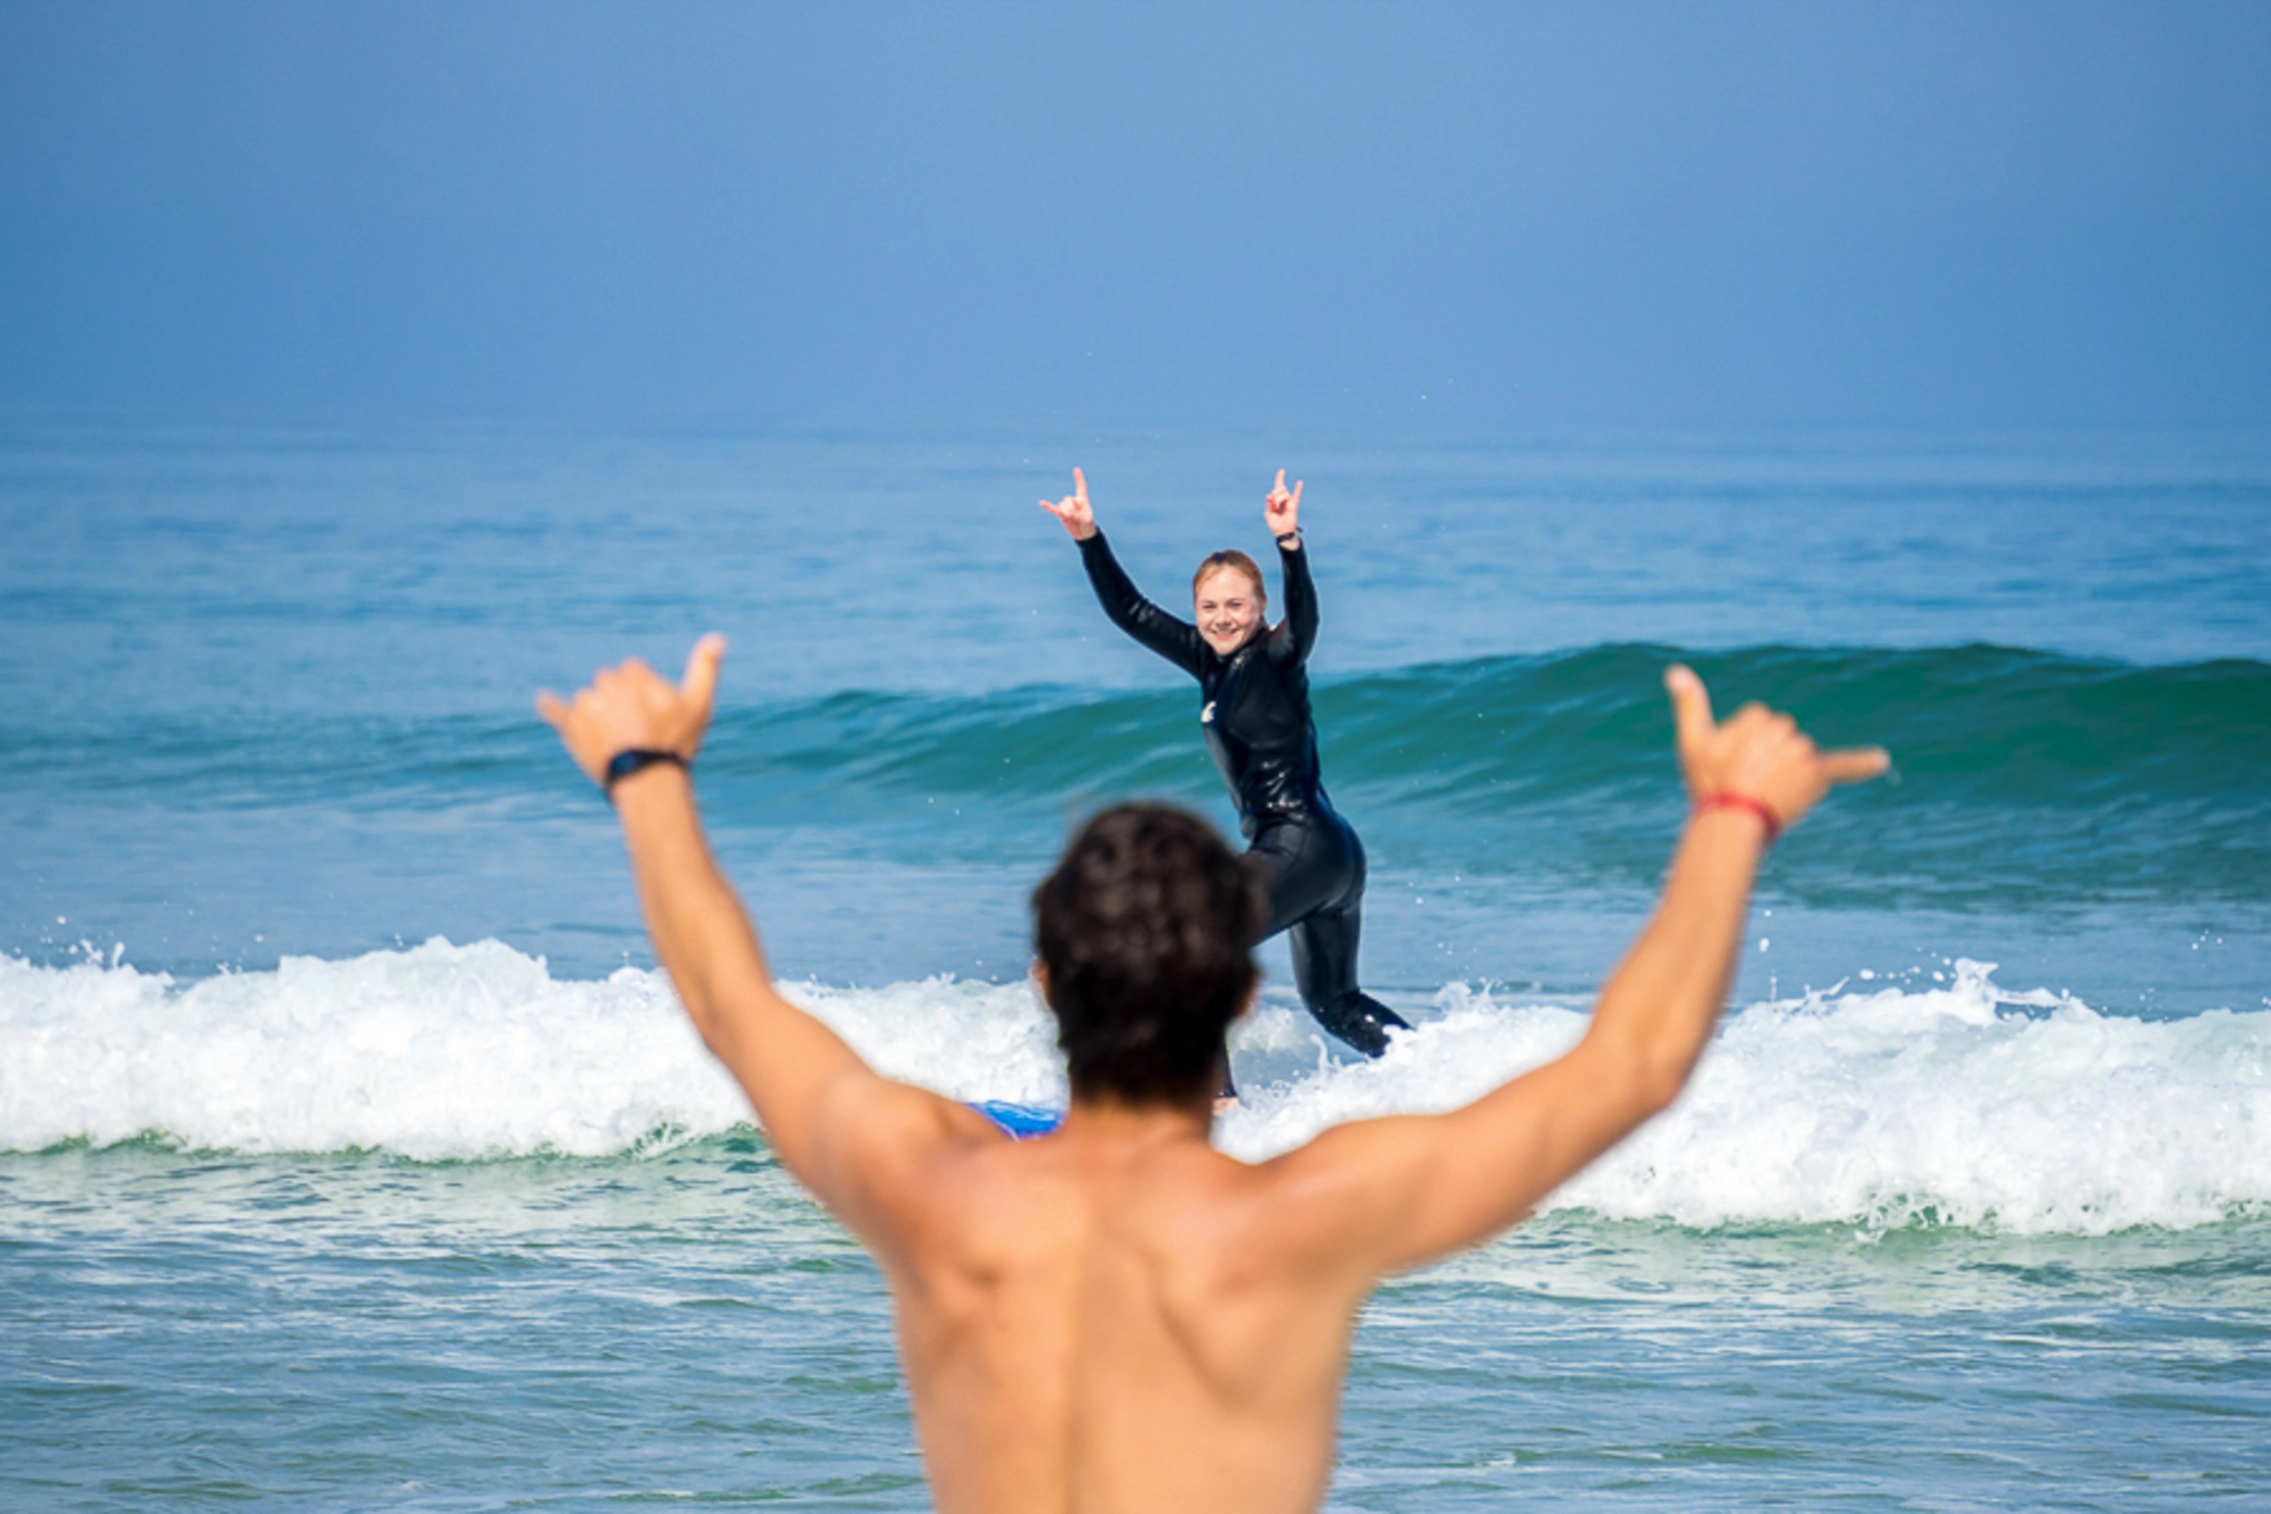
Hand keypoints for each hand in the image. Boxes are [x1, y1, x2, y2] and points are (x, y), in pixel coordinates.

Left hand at [539, 634, 725, 786]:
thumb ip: (705, 668)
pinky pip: (556, 712)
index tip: (655, 713)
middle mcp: (606, 684)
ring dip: (599, 713)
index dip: (645, 692)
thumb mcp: (699, 704)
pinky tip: (544, 702)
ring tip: (617, 740)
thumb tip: (718, 637)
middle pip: (610, 683)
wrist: (646, 777)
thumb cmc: (675, 742)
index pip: (634, 672)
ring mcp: (587, 706)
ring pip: (591, 700)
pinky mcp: (572, 727)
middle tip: (637, 728)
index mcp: (633, 674)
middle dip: (621, 700)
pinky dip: (550, 707)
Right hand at [1039, 467, 1097, 539]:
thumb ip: (1077, 515)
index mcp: (1082, 500)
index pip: (1080, 487)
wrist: (1083, 534)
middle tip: (1078, 517)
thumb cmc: (1088, 525)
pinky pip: (1053, 509)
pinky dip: (1048, 506)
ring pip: (1062, 505)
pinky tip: (1041, 503)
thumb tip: (1067, 514)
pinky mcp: (1061, 514)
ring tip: (1073, 519)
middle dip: (1072, 509)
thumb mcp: (1087, 520)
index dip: (1079, 478)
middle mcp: (1073, 501)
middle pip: (1068, 499)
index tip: (1076, 469)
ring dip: (1067, 513)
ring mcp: (1066, 507)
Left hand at [1264, 469, 1301, 538]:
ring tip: (1277, 507)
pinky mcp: (1293, 505)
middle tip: (1273, 504)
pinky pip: (1296, 495)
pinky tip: (1299, 482)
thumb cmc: (1275, 525)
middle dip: (1274, 495)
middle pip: (1278, 489)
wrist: (1283, 532)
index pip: (1277, 487)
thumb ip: (1268, 505)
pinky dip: (1298, 489)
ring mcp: (1288, 501)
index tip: (1281, 471)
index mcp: (1275, 500)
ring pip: (1283, 492)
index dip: (1279, 478)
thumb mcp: (1268, 514)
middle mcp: (1282, 499)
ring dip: (1278, 499)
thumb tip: (1269, 496)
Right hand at [1665, 664, 1886, 834]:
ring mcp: (1801, 753)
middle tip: (1746, 781)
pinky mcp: (1816, 776)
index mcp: (1758, 717)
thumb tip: (1675, 670)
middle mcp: (1785, 730)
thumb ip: (1689, 703)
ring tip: (1765, 792)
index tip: (1730, 765)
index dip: (1743, 747)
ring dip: (1786, 771)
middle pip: (1780, 739)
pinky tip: (1881, 762)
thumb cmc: (1708, 781)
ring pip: (1798, 756)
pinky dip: (1861, 764)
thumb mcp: (1692, 741)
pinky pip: (1842, 766)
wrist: (1732, 821)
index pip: (1758, 725)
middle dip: (1766, 758)